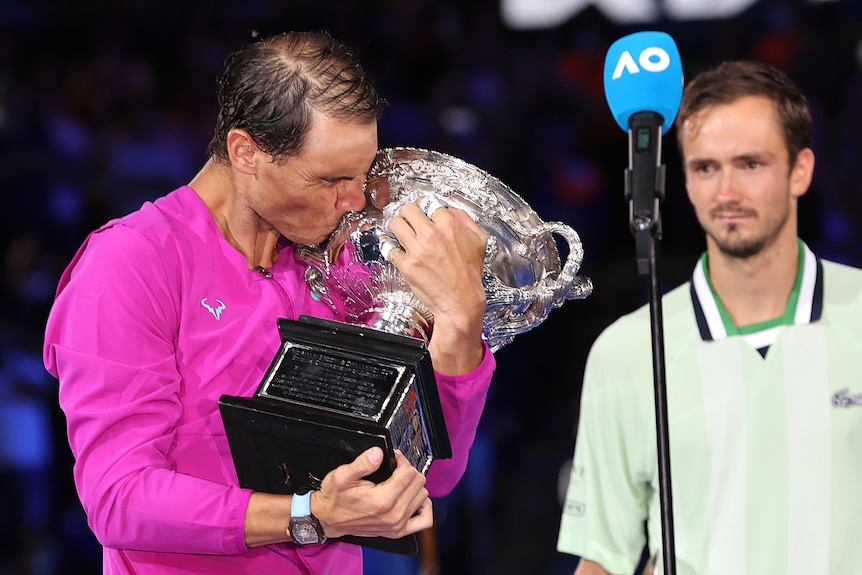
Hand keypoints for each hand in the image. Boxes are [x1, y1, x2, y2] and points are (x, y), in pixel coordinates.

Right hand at [312, 446, 431, 539]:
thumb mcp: (343, 475)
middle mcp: (393, 514)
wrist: (328, 519)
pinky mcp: (398, 532)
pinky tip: (414, 498)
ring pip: (422, 496)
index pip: (408, 472)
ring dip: (414, 485)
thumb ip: (362, 463)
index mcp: (382, 500)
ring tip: (399, 481)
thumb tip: (378, 453)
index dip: (401, 460)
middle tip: (395, 468)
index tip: (393, 458)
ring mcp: (397, 525)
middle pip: (418, 482)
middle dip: (408, 470)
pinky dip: (424, 506)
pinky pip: (424, 520)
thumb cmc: (335, 498)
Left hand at [386, 201, 486, 322]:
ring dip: (396, 226)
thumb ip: (464, 219)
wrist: (461, 301)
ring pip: (395, 224)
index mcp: (449, 225)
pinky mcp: (407, 265)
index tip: (422, 211)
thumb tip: (450, 209)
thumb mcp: (478, 240)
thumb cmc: (469, 274)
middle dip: (407, 214)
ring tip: (399, 232)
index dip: (424, 206)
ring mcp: (417, 250)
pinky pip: (389, 248)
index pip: (427, 202)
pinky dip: (389, 246)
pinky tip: (393, 247)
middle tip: (408, 220)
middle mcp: (431, 235)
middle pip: (408, 209)